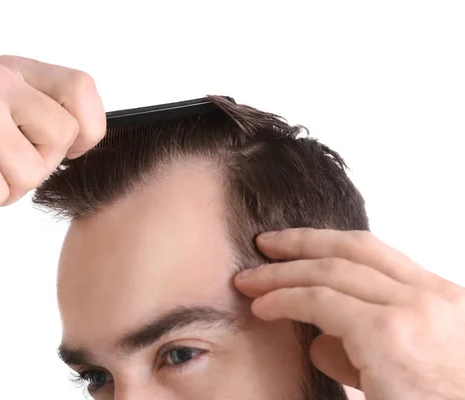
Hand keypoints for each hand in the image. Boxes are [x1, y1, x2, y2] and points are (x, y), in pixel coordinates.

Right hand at [0, 56, 104, 229]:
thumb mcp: (12, 127)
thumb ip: (51, 122)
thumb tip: (94, 135)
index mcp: (13, 71)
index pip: (82, 88)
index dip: (87, 129)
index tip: (65, 149)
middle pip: (62, 136)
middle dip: (37, 168)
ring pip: (31, 171)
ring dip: (5, 189)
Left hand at [235, 228, 464, 399]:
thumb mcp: (410, 370)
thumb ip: (365, 351)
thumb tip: (318, 343)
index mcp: (441, 298)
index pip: (375, 253)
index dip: (326, 242)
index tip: (293, 243)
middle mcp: (431, 296)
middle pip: (352, 249)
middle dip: (300, 243)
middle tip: (264, 245)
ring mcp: (412, 310)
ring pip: (331, 270)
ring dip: (281, 272)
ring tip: (249, 280)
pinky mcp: (387, 333)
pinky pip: (319, 302)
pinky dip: (284, 299)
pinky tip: (263, 307)